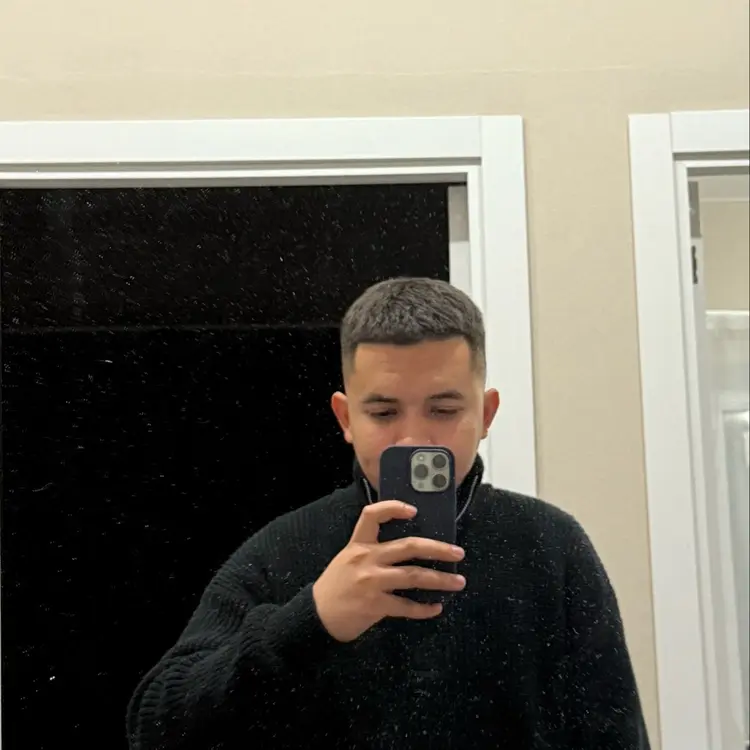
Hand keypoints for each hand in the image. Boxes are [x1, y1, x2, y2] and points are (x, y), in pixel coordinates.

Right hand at [312, 500, 465, 642]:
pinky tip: (436, 608)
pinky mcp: (375, 605)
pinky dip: (424, 609)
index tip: (414, 511)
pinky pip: (406, 606)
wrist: (315, 615)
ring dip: (440, 580)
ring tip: (458, 582)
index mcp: (358, 544)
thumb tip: (408, 550)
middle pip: (408, 546)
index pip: (373, 515)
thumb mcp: (348, 559)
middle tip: (457, 552)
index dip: (393, 508)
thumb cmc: (335, 586)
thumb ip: (372, 552)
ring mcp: (371, 582)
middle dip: (438, 549)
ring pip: (414, 576)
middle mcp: (366, 559)